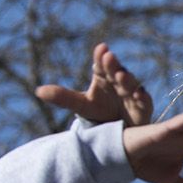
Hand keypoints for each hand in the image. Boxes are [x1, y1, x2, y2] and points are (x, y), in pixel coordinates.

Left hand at [37, 42, 154, 125]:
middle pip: (116, 71)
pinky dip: (142, 97)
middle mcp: (118, 82)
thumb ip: (63, 97)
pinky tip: (139, 93)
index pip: (101, 64)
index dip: (101, 57)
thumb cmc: (99, 114)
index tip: (101, 49)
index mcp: (103, 77)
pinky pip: (144, 101)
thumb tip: (38, 91)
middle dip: (113, 64)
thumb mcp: (81, 105)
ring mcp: (132, 94)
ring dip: (127, 78)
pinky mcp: (143, 108)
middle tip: (108, 56)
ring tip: (120, 74)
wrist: (116, 133)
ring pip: (130, 84)